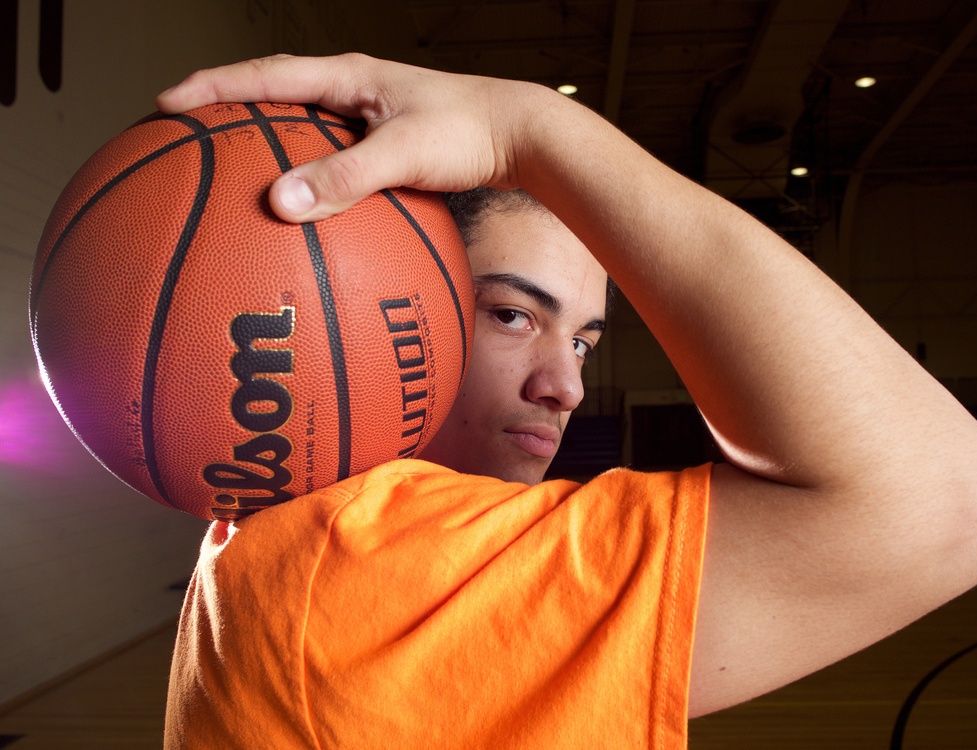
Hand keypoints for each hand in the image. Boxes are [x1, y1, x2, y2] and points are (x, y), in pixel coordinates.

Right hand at [157, 54, 541, 221]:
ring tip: (227, 169)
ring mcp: (368, 116)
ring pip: (302, 126)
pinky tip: (299, 203)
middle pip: (274, 95)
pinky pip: (330, 155)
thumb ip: (344, 178)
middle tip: (183, 132)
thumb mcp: (403, 153)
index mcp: (349, 76)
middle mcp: (353, 90)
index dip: (212, 89)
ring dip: (265, 141)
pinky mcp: (385, 143)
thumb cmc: (469, 132)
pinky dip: (306, 172)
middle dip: (227, 110)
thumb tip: (280, 202)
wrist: (521, 136)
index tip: (166, 105)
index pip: (265, 76)